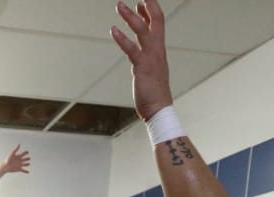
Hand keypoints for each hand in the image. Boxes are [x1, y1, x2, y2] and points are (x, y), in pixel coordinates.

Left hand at [0, 146, 30, 174]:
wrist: (5, 166)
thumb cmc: (8, 159)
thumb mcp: (12, 153)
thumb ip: (16, 149)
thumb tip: (19, 144)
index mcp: (18, 156)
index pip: (24, 153)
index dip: (26, 152)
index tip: (27, 152)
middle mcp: (20, 160)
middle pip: (26, 158)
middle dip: (28, 158)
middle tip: (28, 158)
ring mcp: (20, 165)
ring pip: (26, 164)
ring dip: (27, 164)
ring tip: (28, 164)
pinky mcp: (19, 169)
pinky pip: (23, 170)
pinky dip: (26, 171)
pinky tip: (28, 172)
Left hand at [110, 1, 173, 121]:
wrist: (159, 109)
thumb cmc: (155, 93)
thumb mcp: (153, 70)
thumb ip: (148, 58)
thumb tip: (143, 51)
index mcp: (160, 50)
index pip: (158, 24)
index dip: (151, 10)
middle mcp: (157, 50)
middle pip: (156, 21)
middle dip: (147, 5)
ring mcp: (151, 58)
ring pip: (142, 31)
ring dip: (130, 16)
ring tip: (118, 5)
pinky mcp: (142, 67)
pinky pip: (131, 49)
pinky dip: (121, 38)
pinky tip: (113, 29)